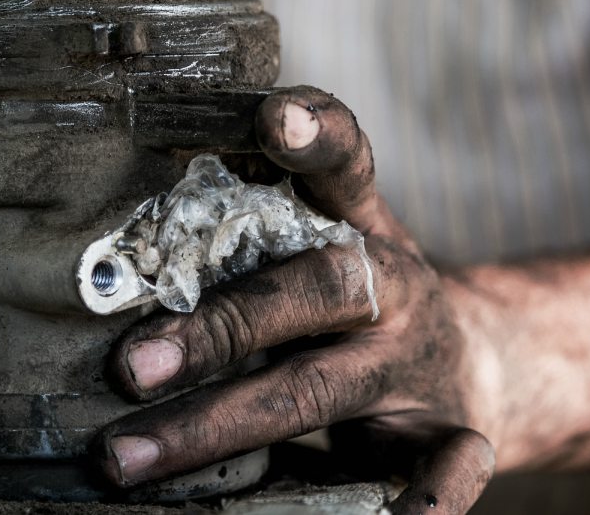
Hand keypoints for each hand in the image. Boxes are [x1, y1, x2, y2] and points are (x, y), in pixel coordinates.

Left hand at [95, 87, 497, 513]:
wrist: (482, 359)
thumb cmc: (359, 303)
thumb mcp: (322, 249)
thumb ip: (242, 239)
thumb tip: (107, 261)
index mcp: (358, 228)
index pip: (344, 164)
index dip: (315, 133)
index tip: (272, 114)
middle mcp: (395, 286)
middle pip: (314, 289)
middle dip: (219, 327)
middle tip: (126, 367)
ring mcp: (422, 362)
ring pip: (326, 389)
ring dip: (225, 423)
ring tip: (128, 459)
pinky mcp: (455, 434)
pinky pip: (447, 470)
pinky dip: (421, 501)